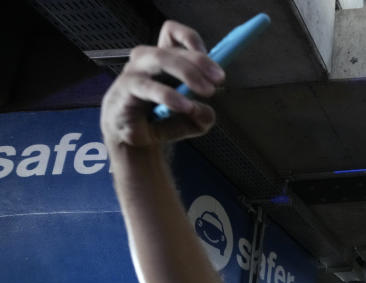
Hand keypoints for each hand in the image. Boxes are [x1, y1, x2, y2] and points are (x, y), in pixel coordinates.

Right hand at [100, 21, 222, 148]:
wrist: (135, 144)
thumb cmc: (162, 123)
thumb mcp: (193, 122)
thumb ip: (204, 115)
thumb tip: (204, 110)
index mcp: (164, 59)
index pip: (172, 33)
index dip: (191, 39)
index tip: (213, 62)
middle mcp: (147, 61)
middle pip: (173, 48)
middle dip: (201, 62)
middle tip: (219, 80)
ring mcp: (134, 73)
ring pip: (160, 58)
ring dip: (188, 72)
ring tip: (207, 91)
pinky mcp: (124, 90)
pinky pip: (146, 86)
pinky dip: (169, 95)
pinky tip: (185, 106)